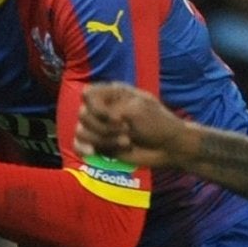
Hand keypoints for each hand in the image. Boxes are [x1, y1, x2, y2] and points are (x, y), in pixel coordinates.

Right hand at [77, 83, 193, 169]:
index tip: (116, 117)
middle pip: (83, 115)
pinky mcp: (100, 145)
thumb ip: (112, 109)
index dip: (96, 106)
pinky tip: (93, 152)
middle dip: (104, 127)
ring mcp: (101, 128)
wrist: (169, 147)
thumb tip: (93, 115)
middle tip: (127, 131)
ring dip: (103, 139)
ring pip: (82, 132)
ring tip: (126, 143)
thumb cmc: (158, 123)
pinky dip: (84, 149)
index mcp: (113, 94)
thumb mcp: (137, 109)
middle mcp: (103, 108)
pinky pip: (79, 146)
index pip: (87, 94)